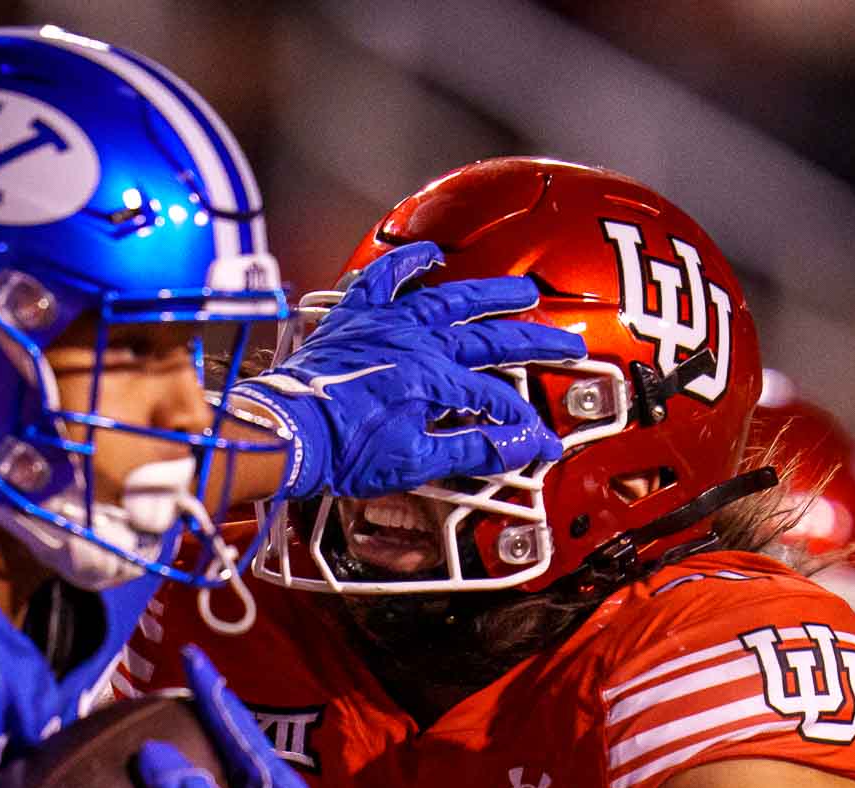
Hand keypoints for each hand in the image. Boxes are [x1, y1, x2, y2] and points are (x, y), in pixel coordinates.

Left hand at [229, 240, 587, 498]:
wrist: (287, 433)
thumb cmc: (342, 451)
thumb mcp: (414, 462)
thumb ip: (472, 451)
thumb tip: (521, 447)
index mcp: (436, 381)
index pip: (497, 402)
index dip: (523, 425)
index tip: (541, 442)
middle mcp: (419, 343)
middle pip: (491, 340)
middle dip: (535, 344)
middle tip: (567, 344)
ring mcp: (388, 325)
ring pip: (452, 299)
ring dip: (491, 295)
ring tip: (522, 291)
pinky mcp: (358, 318)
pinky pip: (386, 279)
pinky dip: (409, 264)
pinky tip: (429, 257)